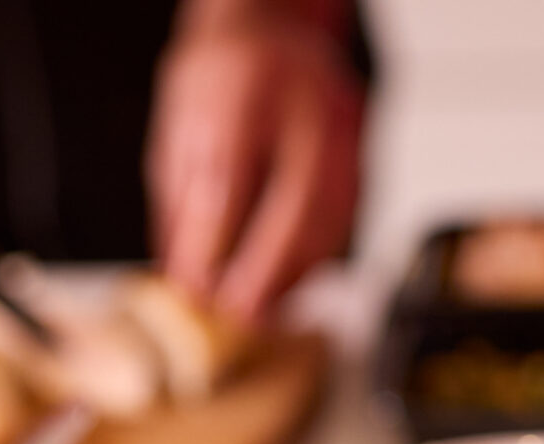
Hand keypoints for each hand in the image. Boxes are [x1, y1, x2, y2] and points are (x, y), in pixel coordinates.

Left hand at [148, 0, 363, 322]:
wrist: (272, 30)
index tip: (198, 288)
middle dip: (268, 272)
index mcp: (242, 87)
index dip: (213, 246)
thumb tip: (187, 275)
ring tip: (265, 308)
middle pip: (296, 202)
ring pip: (332, 214)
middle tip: (241, 314)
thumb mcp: (180, 131)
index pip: (228, 180)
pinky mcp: (363, 144)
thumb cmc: (221, 77)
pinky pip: (349, 212)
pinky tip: (293, 278)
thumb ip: (183, 204)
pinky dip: (320, 254)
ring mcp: (342, 121)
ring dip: (299, 272)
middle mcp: (303, 101)